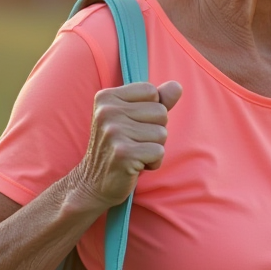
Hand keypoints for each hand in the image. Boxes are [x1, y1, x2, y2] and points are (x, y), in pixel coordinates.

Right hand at [75, 80, 181, 208]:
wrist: (93, 183)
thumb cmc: (119, 147)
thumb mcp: (134, 118)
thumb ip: (156, 100)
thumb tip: (177, 86)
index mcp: (106, 97)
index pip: (151, 91)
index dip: (151, 110)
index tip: (133, 125)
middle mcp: (107, 111)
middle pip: (160, 112)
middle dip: (155, 131)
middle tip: (133, 143)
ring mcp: (113, 132)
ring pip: (161, 133)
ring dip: (154, 148)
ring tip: (134, 154)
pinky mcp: (123, 153)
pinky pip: (159, 152)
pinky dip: (153, 162)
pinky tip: (136, 166)